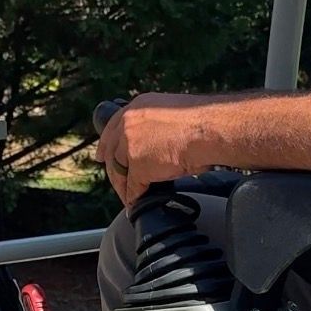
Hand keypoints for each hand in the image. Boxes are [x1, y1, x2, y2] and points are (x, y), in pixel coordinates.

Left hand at [96, 93, 216, 206]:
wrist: (210, 129)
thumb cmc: (204, 123)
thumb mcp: (174, 114)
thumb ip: (159, 126)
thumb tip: (163, 142)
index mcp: (139, 107)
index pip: (114, 127)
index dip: (106, 144)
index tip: (101, 155)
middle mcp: (130, 123)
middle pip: (112, 151)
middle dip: (113, 169)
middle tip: (117, 184)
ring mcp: (131, 144)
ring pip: (119, 170)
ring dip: (124, 186)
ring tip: (129, 197)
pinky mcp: (138, 165)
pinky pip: (132, 186)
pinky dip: (134, 197)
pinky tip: (136, 203)